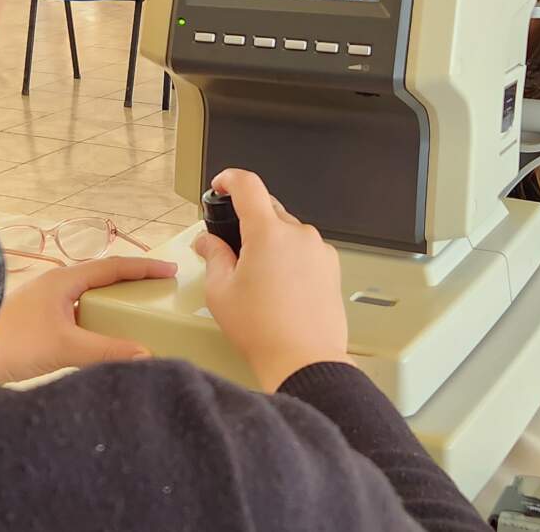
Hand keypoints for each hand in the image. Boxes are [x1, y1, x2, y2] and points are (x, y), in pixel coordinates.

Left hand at [0, 256, 176, 383]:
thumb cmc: (10, 343)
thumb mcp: (64, 346)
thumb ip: (106, 350)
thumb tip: (146, 356)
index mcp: (63, 279)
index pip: (113, 266)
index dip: (144, 267)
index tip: (170, 269)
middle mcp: (54, 284)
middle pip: (101, 276)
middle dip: (131, 281)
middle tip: (158, 289)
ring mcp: (43, 302)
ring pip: (87, 295)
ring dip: (113, 300)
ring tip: (136, 313)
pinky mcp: (37, 320)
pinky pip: (77, 312)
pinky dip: (97, 318)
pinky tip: (103, 336)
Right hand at [194, 169, 351, 392]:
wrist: (304, 361)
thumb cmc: (264, 331)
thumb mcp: (220, 291)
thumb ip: (212, 256)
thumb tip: (208, 243)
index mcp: (267, 233)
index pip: (247, 184)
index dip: (229, 179)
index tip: (222, 185)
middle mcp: (298, 234)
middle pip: (268, 208)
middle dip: (248, 222)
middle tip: (234, 250)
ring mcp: (319, 249)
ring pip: (288, 230)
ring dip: (271, 241)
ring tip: (259, 279)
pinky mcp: (332, 266)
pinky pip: (305, 249)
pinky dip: (291, 257)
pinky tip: (280, 286)